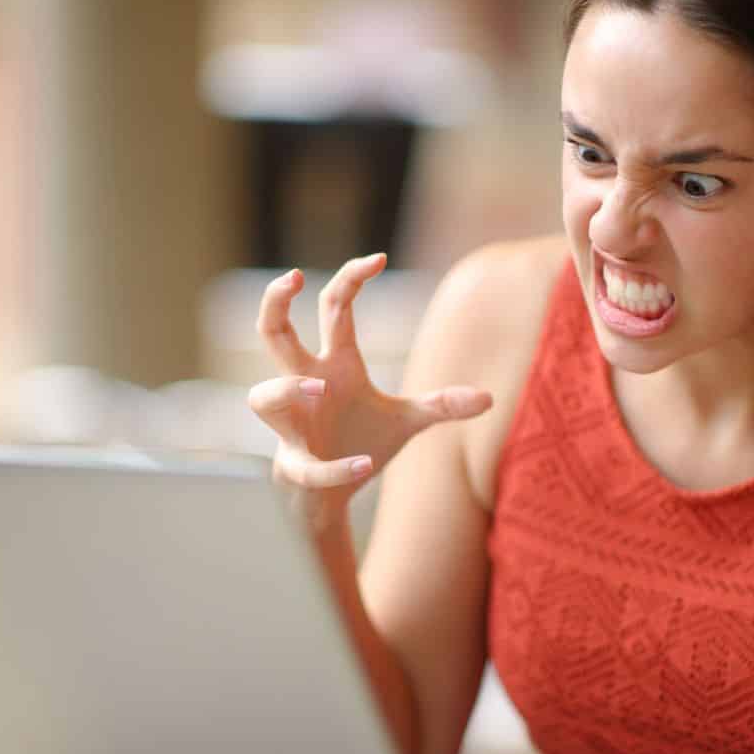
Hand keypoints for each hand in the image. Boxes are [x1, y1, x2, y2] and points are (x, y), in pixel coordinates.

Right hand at [248, 253, 491, 531]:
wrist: (333, 495)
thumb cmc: (361, 443)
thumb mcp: (408, 421)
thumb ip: (442, 405)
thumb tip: (490, 398)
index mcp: (335, 364)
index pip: (332, 307)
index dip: (351, 279)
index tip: (378, 257)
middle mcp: (306, 385)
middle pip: (273, 333)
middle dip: (275, 302)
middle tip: (292, 277)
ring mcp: (293, 424)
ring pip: (263, 396)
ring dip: (284, 387)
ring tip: (317, 385)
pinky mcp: (294, 464)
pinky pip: (304, 464)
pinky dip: (334, 467)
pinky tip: (364, 465)